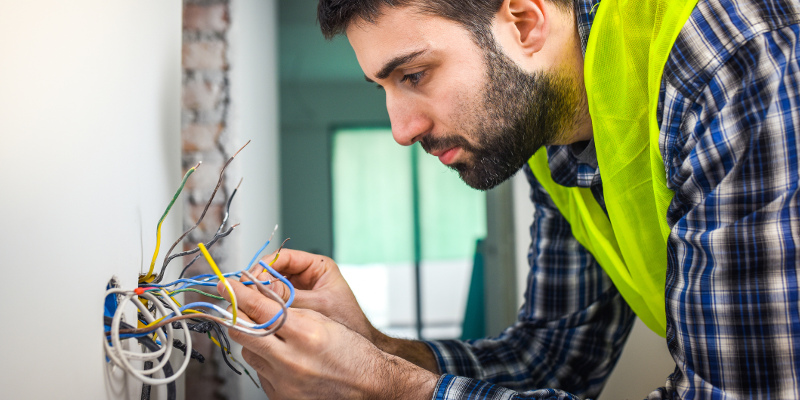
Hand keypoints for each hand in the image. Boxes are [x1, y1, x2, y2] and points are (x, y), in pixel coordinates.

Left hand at [218, 279, 438, 399]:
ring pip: (249, 352)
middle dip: (236, 315)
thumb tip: (257, 298)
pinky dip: (264, 360)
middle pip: (244, 331)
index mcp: (305, 334)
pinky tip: (280, 356)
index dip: (240, 293)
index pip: (260, 308)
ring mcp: (284, 382)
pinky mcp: (280, 396)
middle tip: (234, 304)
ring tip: (269, 333)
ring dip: (252, 339)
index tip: (228, 284)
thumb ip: (289, 310)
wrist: (369, 386)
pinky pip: (260, 372)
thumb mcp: (323, 321)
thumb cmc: (352, 351)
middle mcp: (291, 360)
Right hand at [245, 249, 377, 341]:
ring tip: (248, 306)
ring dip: (258, 296)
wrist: (356, 351)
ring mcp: (298, 290)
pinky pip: (273, 302)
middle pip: (272, 271)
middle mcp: (306, 275)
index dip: (263, 267)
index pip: (283, 257)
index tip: (251, 280)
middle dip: (257, 282)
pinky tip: (256, 315)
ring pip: (270, 287)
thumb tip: (259, 290)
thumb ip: (289, 298)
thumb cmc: (348, 322)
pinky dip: (264, 308)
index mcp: (317, 266)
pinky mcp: (293, 306)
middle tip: (243, 294)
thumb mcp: (317, 306)